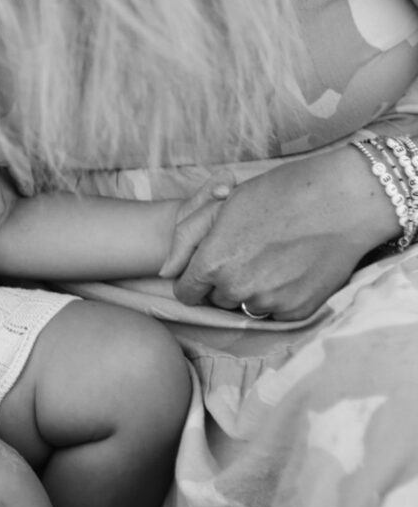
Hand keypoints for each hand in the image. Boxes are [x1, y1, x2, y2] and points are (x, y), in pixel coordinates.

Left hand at [170, 149, 399, 319]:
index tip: (208, 266)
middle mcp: (236, 289)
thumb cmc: (278, 193)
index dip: (194, 279)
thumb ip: (186, 240)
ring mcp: (268, 303)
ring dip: (250, 291)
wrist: (342, 201)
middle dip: (223, 282)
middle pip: (216, 299)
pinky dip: (279, 298)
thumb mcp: (222, 205)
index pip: (185, 292)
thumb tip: (164, 273)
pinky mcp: (297, 311)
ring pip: (244, 307)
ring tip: (271, 259)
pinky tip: (292, 270)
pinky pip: (274, 313)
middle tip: (248, 253)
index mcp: (213, 264)